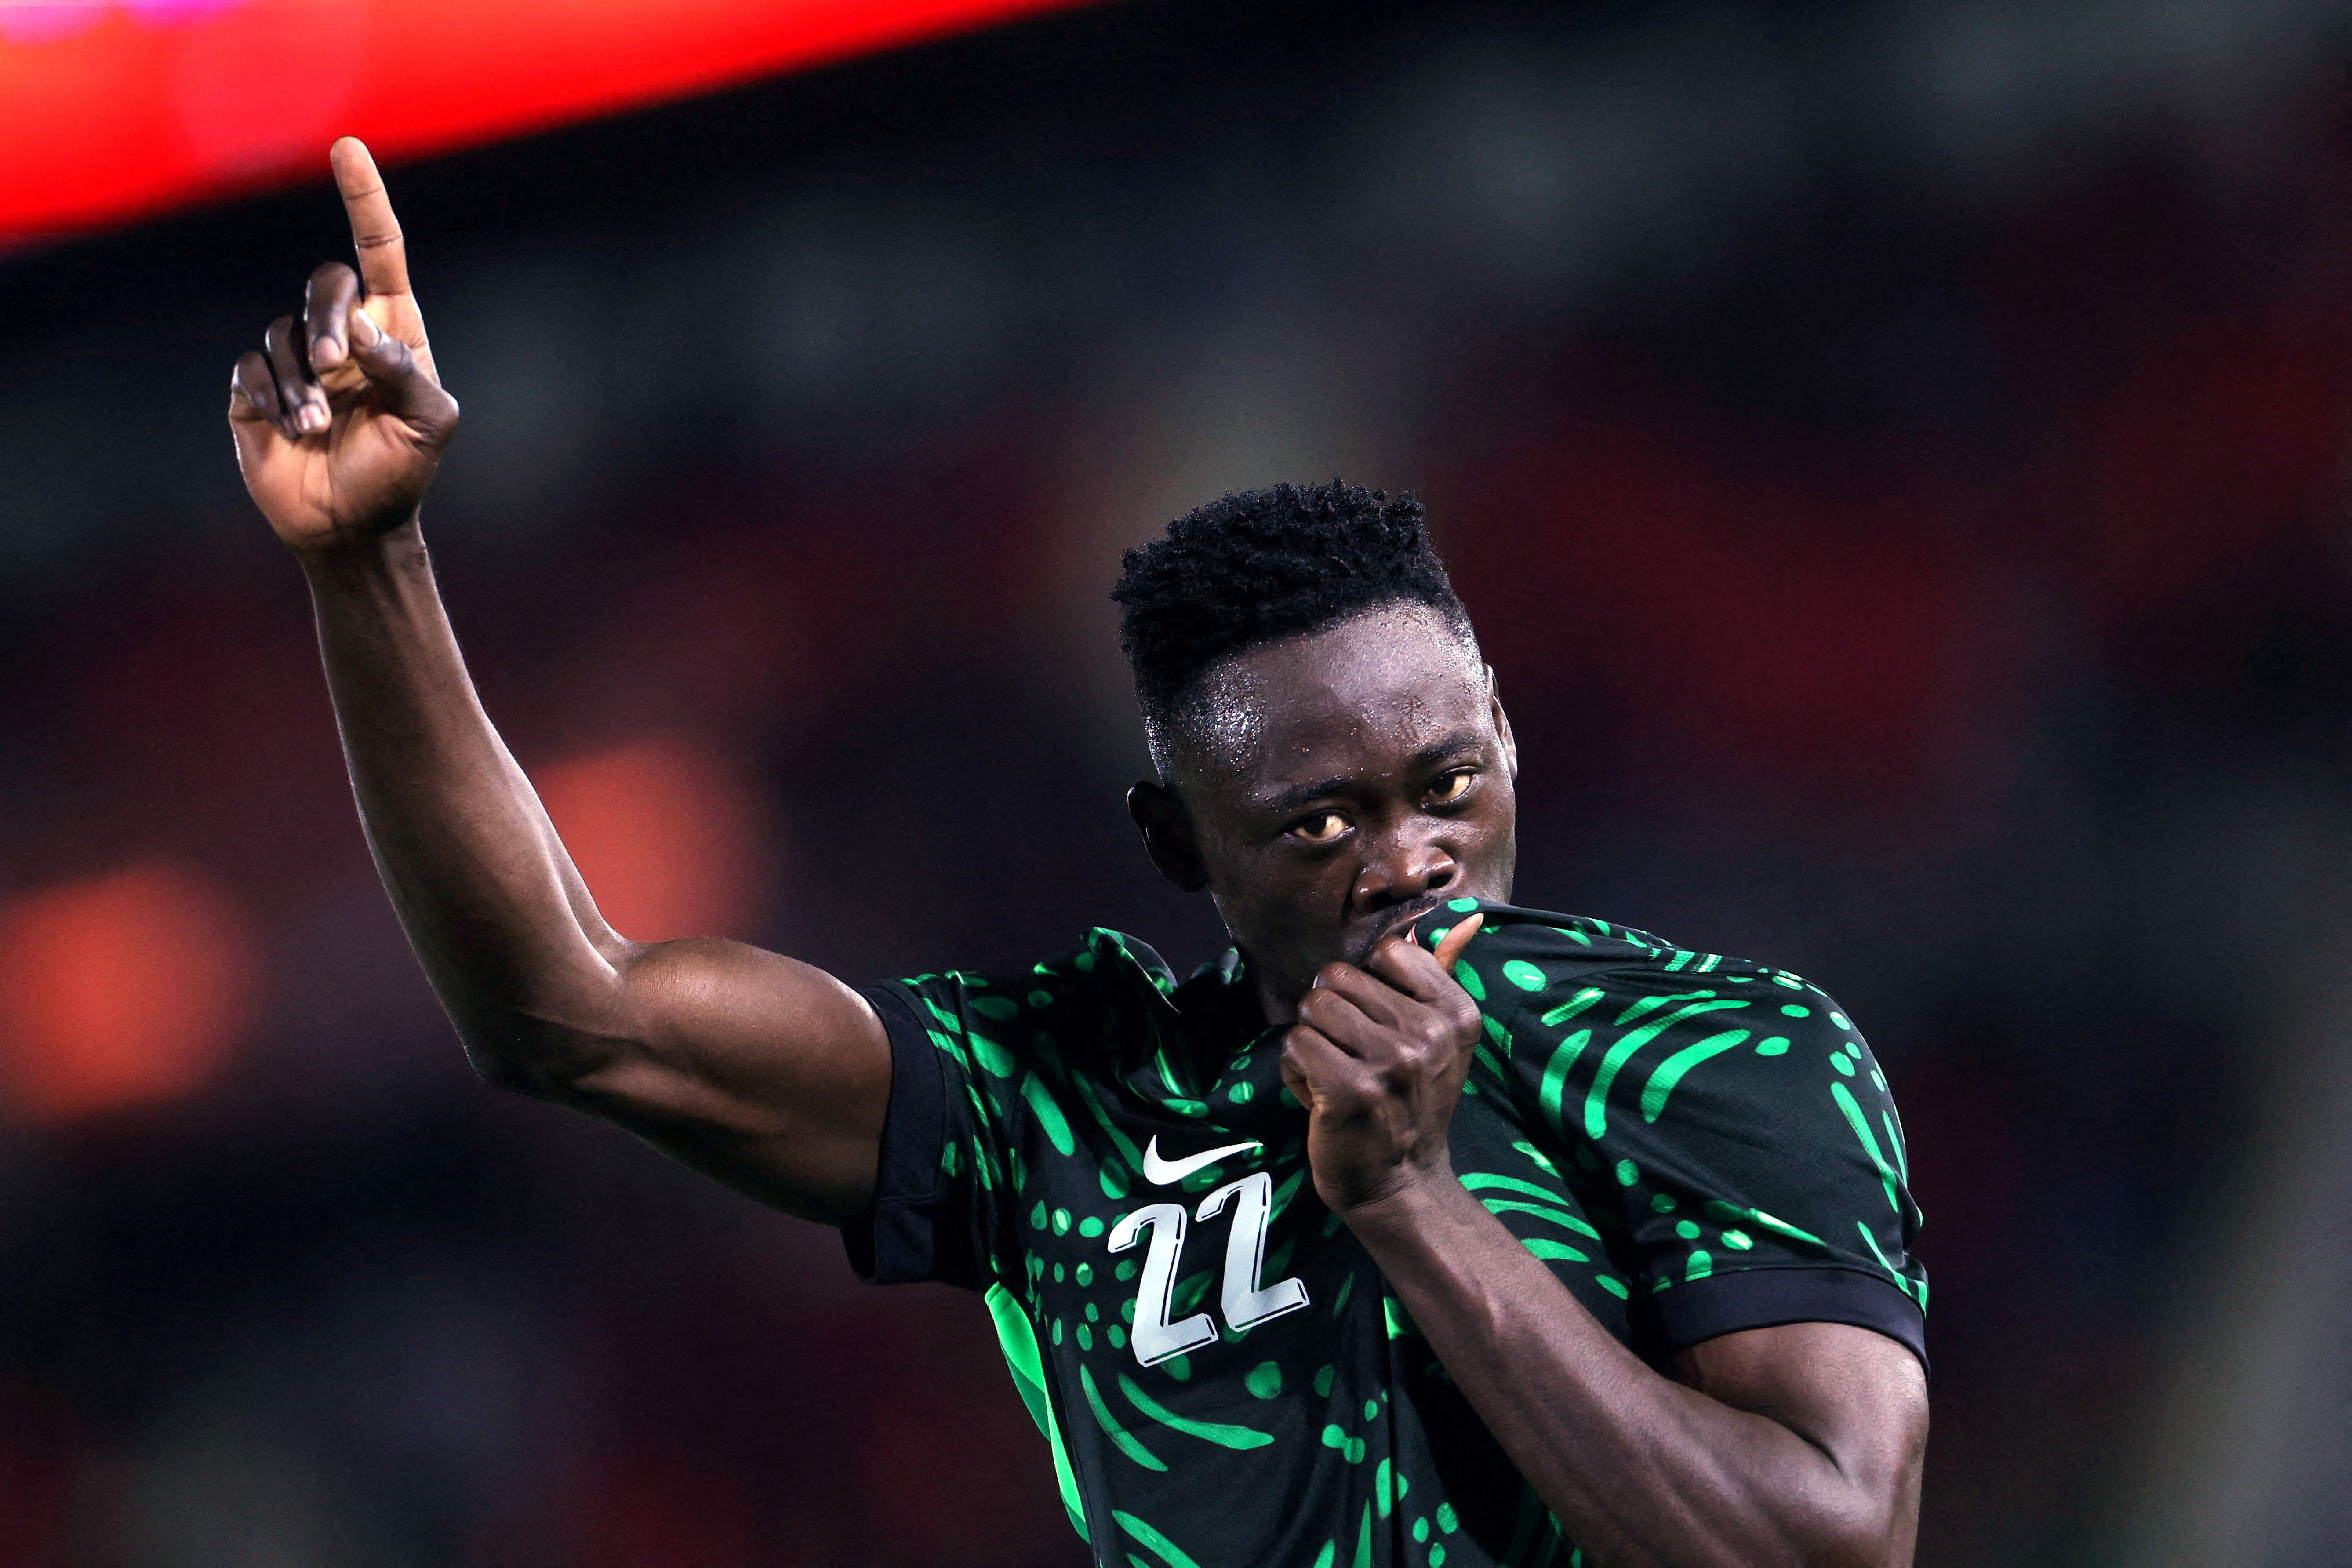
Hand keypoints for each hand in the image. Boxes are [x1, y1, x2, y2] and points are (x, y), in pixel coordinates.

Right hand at [228, 137, 458, 551]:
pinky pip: (251, 365)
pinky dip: (270, 397)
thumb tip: (360, 330)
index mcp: (394, 333)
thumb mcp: (429, 427)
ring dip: (303, 384)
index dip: (364, 199)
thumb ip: (405, 372)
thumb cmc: (400, 474)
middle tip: (336, 366)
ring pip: (283, 331)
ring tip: (320, 429)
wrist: (353, 528)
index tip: (347, 148)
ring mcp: (298, 360)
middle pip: (325, 283)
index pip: (380, 251)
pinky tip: (290, 431)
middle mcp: (344, 336)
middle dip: (327, 319)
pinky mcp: (256, 389)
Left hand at [1280, 915, 1483, 1213]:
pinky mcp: (1351, 1090)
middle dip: (1332, 1014)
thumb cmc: (1411, 1102)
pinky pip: (1296, 1043)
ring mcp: (1392, 1062)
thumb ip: (1442, 974)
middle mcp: (1429, 1034)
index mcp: (1455, 1012)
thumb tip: (1467, 917)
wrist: (1401, 1185)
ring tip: (1337, 1075)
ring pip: (1314, 1006)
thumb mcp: (1441, 1039)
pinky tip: (1322, 1098)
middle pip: (1340, 976)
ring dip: (1312, 1042)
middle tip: (1354, 1057)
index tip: (1381, 1026)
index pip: (1388, 950)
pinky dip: (1297, 1071)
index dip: (1368, 985)